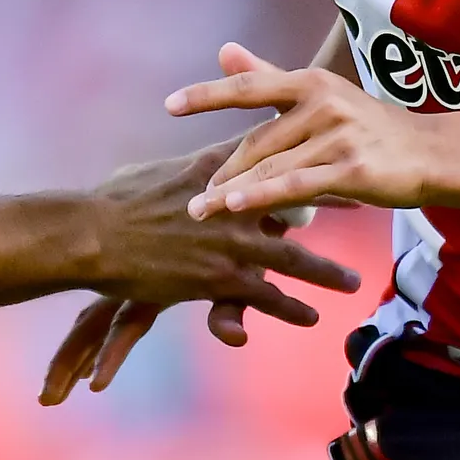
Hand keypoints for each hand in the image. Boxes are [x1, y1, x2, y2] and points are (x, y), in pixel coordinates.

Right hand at [81, 141, 358, 302]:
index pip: (272, 150)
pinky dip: (291, 308)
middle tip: (367, 199)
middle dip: (336, 199)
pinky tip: (312, 317)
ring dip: (326, 272)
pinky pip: (267, 296)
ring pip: (294, 258)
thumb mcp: (152, 172)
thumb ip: (182, 171)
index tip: (334, 142)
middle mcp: (233, 202)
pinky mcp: (220, 277)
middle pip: (298, 199)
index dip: (306, 146)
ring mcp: (231, 241)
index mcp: (214, 168)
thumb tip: (186, 170)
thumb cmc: (111, 203)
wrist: (92, 235)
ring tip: (352, 281)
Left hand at [170, 44, 437, 221]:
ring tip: (201, 211)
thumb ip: (268, 77)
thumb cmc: (370, 127)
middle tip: (190, 197)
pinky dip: (264, 195)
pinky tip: (236, 206)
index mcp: (310, 83)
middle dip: (220, 170)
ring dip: (232, 191)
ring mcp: (338, 136)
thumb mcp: (321, 96)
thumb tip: (224, 50)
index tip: (170, 105)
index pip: (249, 87)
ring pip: (272, 166)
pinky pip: (297, 185)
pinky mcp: (352, 169)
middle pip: (256, 141)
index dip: (207, 95)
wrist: (430, 154)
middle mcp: (322, 104)